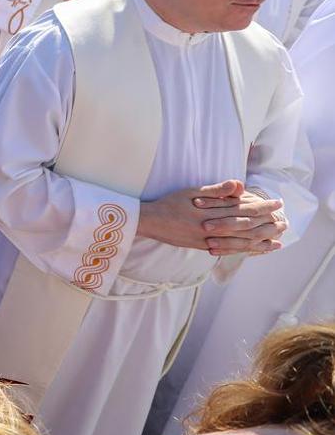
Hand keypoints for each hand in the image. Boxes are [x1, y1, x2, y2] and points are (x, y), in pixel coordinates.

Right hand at [137, 180, 286, 254]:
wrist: (149, 222)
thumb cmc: (169, 204)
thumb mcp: (190, 191)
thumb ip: (216, 190)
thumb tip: (238, 185)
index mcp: (210, 210)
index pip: (242, 208)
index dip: (262, 206)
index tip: (277, 203)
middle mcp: (211, 226)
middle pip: (245, 226)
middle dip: (266, 225)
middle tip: (284, 223)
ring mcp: (207, 239)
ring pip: (239, 241)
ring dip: (260, 241)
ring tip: (276, 240)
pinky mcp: (203, 247)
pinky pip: (228, 250)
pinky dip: (244, 250)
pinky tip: (254, 250)